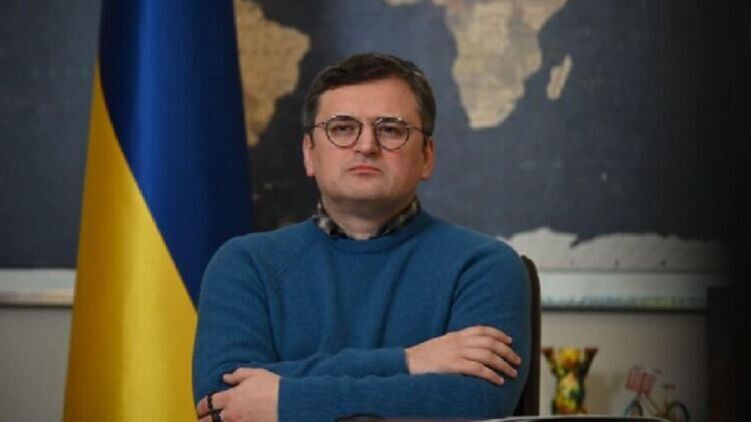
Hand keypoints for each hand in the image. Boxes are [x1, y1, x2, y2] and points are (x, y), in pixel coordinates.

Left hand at [196, 368, 279, 421]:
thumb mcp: (256, 374)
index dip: (201, 406)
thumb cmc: (274, 387)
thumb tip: (225, 377)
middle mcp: (231, 414)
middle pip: (208, 421)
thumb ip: (238, 375)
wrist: (289, 404)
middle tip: (203, 419)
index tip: (201, 407)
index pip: (207, 403)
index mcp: (230, 397)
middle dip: (203, 420)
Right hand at [405, 325, 520, 384]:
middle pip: (489, 342)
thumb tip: (472, 349)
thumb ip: (456, 344)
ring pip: (487, 356)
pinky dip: (491, 375)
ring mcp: (456, 353)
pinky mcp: (454, 366)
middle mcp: (458, 342)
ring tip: (512, 373)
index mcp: (456, 335)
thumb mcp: (442, 344)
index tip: (509, 341)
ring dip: (503, 364)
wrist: (407, 362)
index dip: (498, 334)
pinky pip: (478, 369)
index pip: (482, 330)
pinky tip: (498, 381)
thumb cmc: (424, 357)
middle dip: (506, 351)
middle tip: (516, 360)